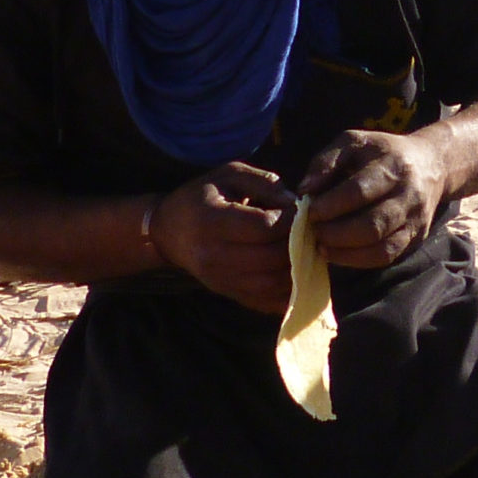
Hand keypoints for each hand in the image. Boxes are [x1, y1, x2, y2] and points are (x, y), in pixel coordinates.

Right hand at [149, 162, 292, 313]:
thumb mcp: (228, 175)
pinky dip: (288, 291)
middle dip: (298, 244)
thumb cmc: (202, 197)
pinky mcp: (228, 294)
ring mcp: (220, 280)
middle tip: (308, 231)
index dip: (290, 220)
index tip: (300, 211)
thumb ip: (264, 183)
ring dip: (297, 269)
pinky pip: (266, 302)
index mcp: (211, 220)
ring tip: (305, 249)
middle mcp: (213, 255)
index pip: (263, 227)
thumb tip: (296, 204)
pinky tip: (297, 272)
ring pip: (272, 283)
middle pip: (271, 258)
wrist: (169, 231)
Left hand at [297, 127, 462, 270]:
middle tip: (313, 231)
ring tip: (322, 246)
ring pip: (381, 246)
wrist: (431, 164)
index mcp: (392, 165)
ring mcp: (415, 220)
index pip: (359, 191)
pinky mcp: (416, 237)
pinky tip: (338, 254)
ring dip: (345, 252)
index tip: (308, 212)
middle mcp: (408, 195)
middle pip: (372, 225)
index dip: (331, 205)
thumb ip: (326, 162)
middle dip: (336, 233)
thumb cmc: (381, 152)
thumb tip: (304, 190)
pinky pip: (387, 256)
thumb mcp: (353, 142)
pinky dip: (359, 260)